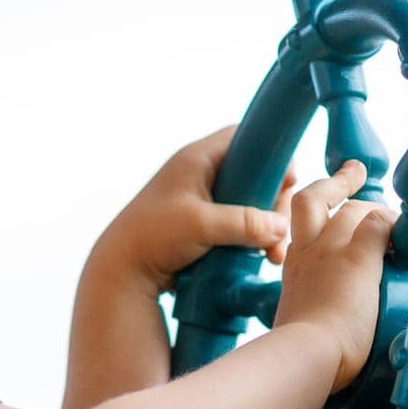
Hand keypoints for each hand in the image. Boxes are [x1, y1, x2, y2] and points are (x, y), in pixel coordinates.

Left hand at [91, 123, 296, 293]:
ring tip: (271, 256)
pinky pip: (237, 225)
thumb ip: (244, 223)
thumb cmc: (152, 237)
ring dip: (265, 228)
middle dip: (272, 203)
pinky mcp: (203, 226)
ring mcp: (203, 201)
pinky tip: (259, 258)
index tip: (286, 182)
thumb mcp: (201, 225)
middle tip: (278, 231)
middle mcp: (201, 175)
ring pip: (249, 204)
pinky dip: (250, 240)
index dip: (271, 154)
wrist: (121, 270)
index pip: (246, 138)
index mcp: (198, 159)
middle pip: (255, 175)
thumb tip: (281, 228)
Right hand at [272, 160, 398, 392]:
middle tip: (354, 174)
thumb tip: (314, 329)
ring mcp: (330, 250)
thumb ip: (305, 313)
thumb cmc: (299, 353)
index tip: (330, 211)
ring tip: (389, 207)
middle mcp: (306, 250)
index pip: (302, 225)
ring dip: (372, 203)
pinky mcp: (357, 258)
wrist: (305, 355)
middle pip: (316, 199)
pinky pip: (379, 223)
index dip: (319, 214)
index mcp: (292, 266)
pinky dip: (393, 224)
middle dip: (338, 186)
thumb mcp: (294, 322)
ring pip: (349, 205)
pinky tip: (404, 236)